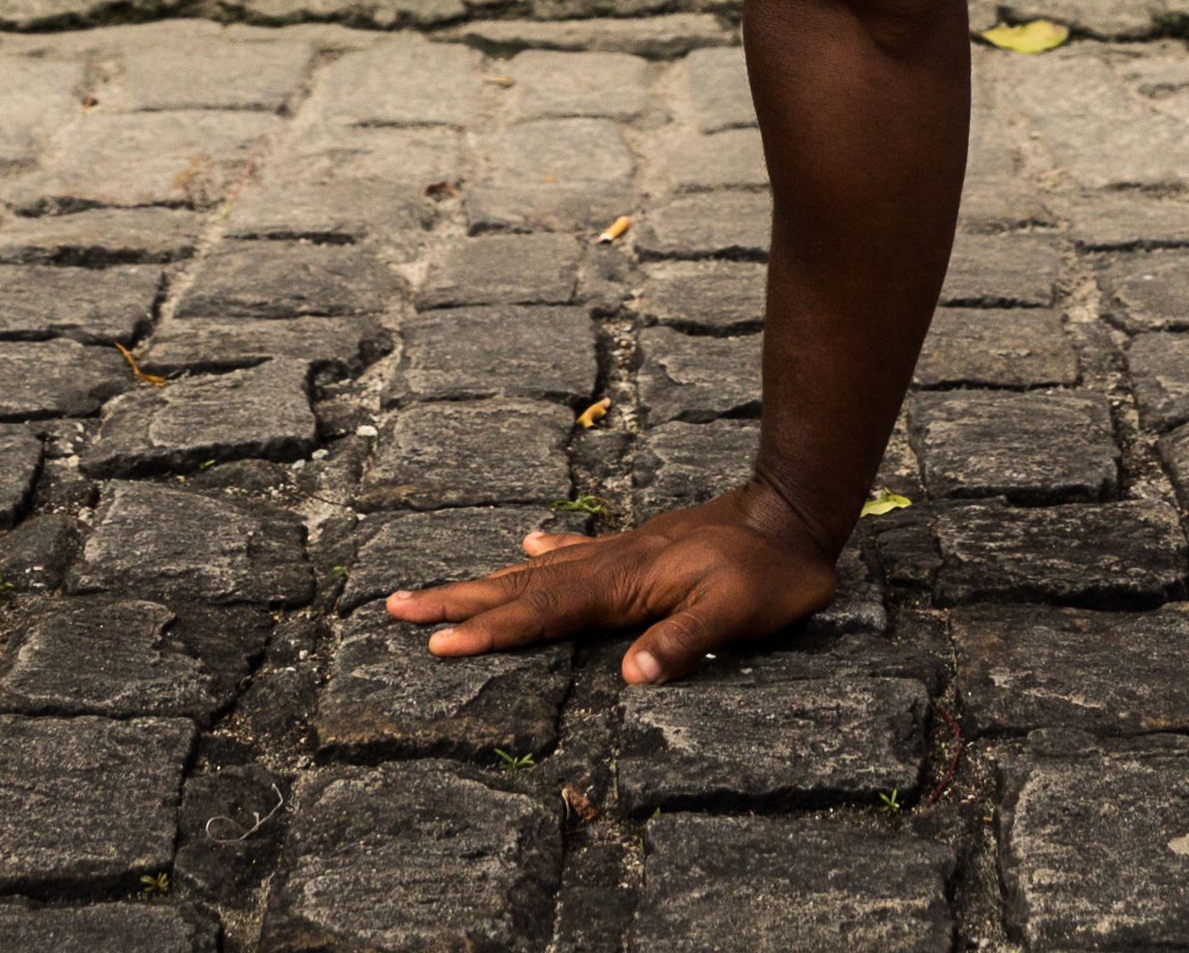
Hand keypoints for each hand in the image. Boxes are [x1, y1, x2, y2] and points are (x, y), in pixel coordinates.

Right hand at [383, 484, 837, 682]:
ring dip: (485, 582)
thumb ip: (685, 643)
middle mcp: (610, 564)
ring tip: (436, 589)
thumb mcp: (738, 615)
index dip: (490, 630)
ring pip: (537, 572)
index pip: (542, 613)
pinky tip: (526, 550)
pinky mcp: (639, 549)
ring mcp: (621, 553)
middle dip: (458, 601)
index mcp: (623, 584)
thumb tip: (629, 675)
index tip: (438, 643)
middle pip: (520, 588)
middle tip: (395, 609)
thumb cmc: (770, 573)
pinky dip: (544, 559)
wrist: (793, 512)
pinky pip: (573, 556)